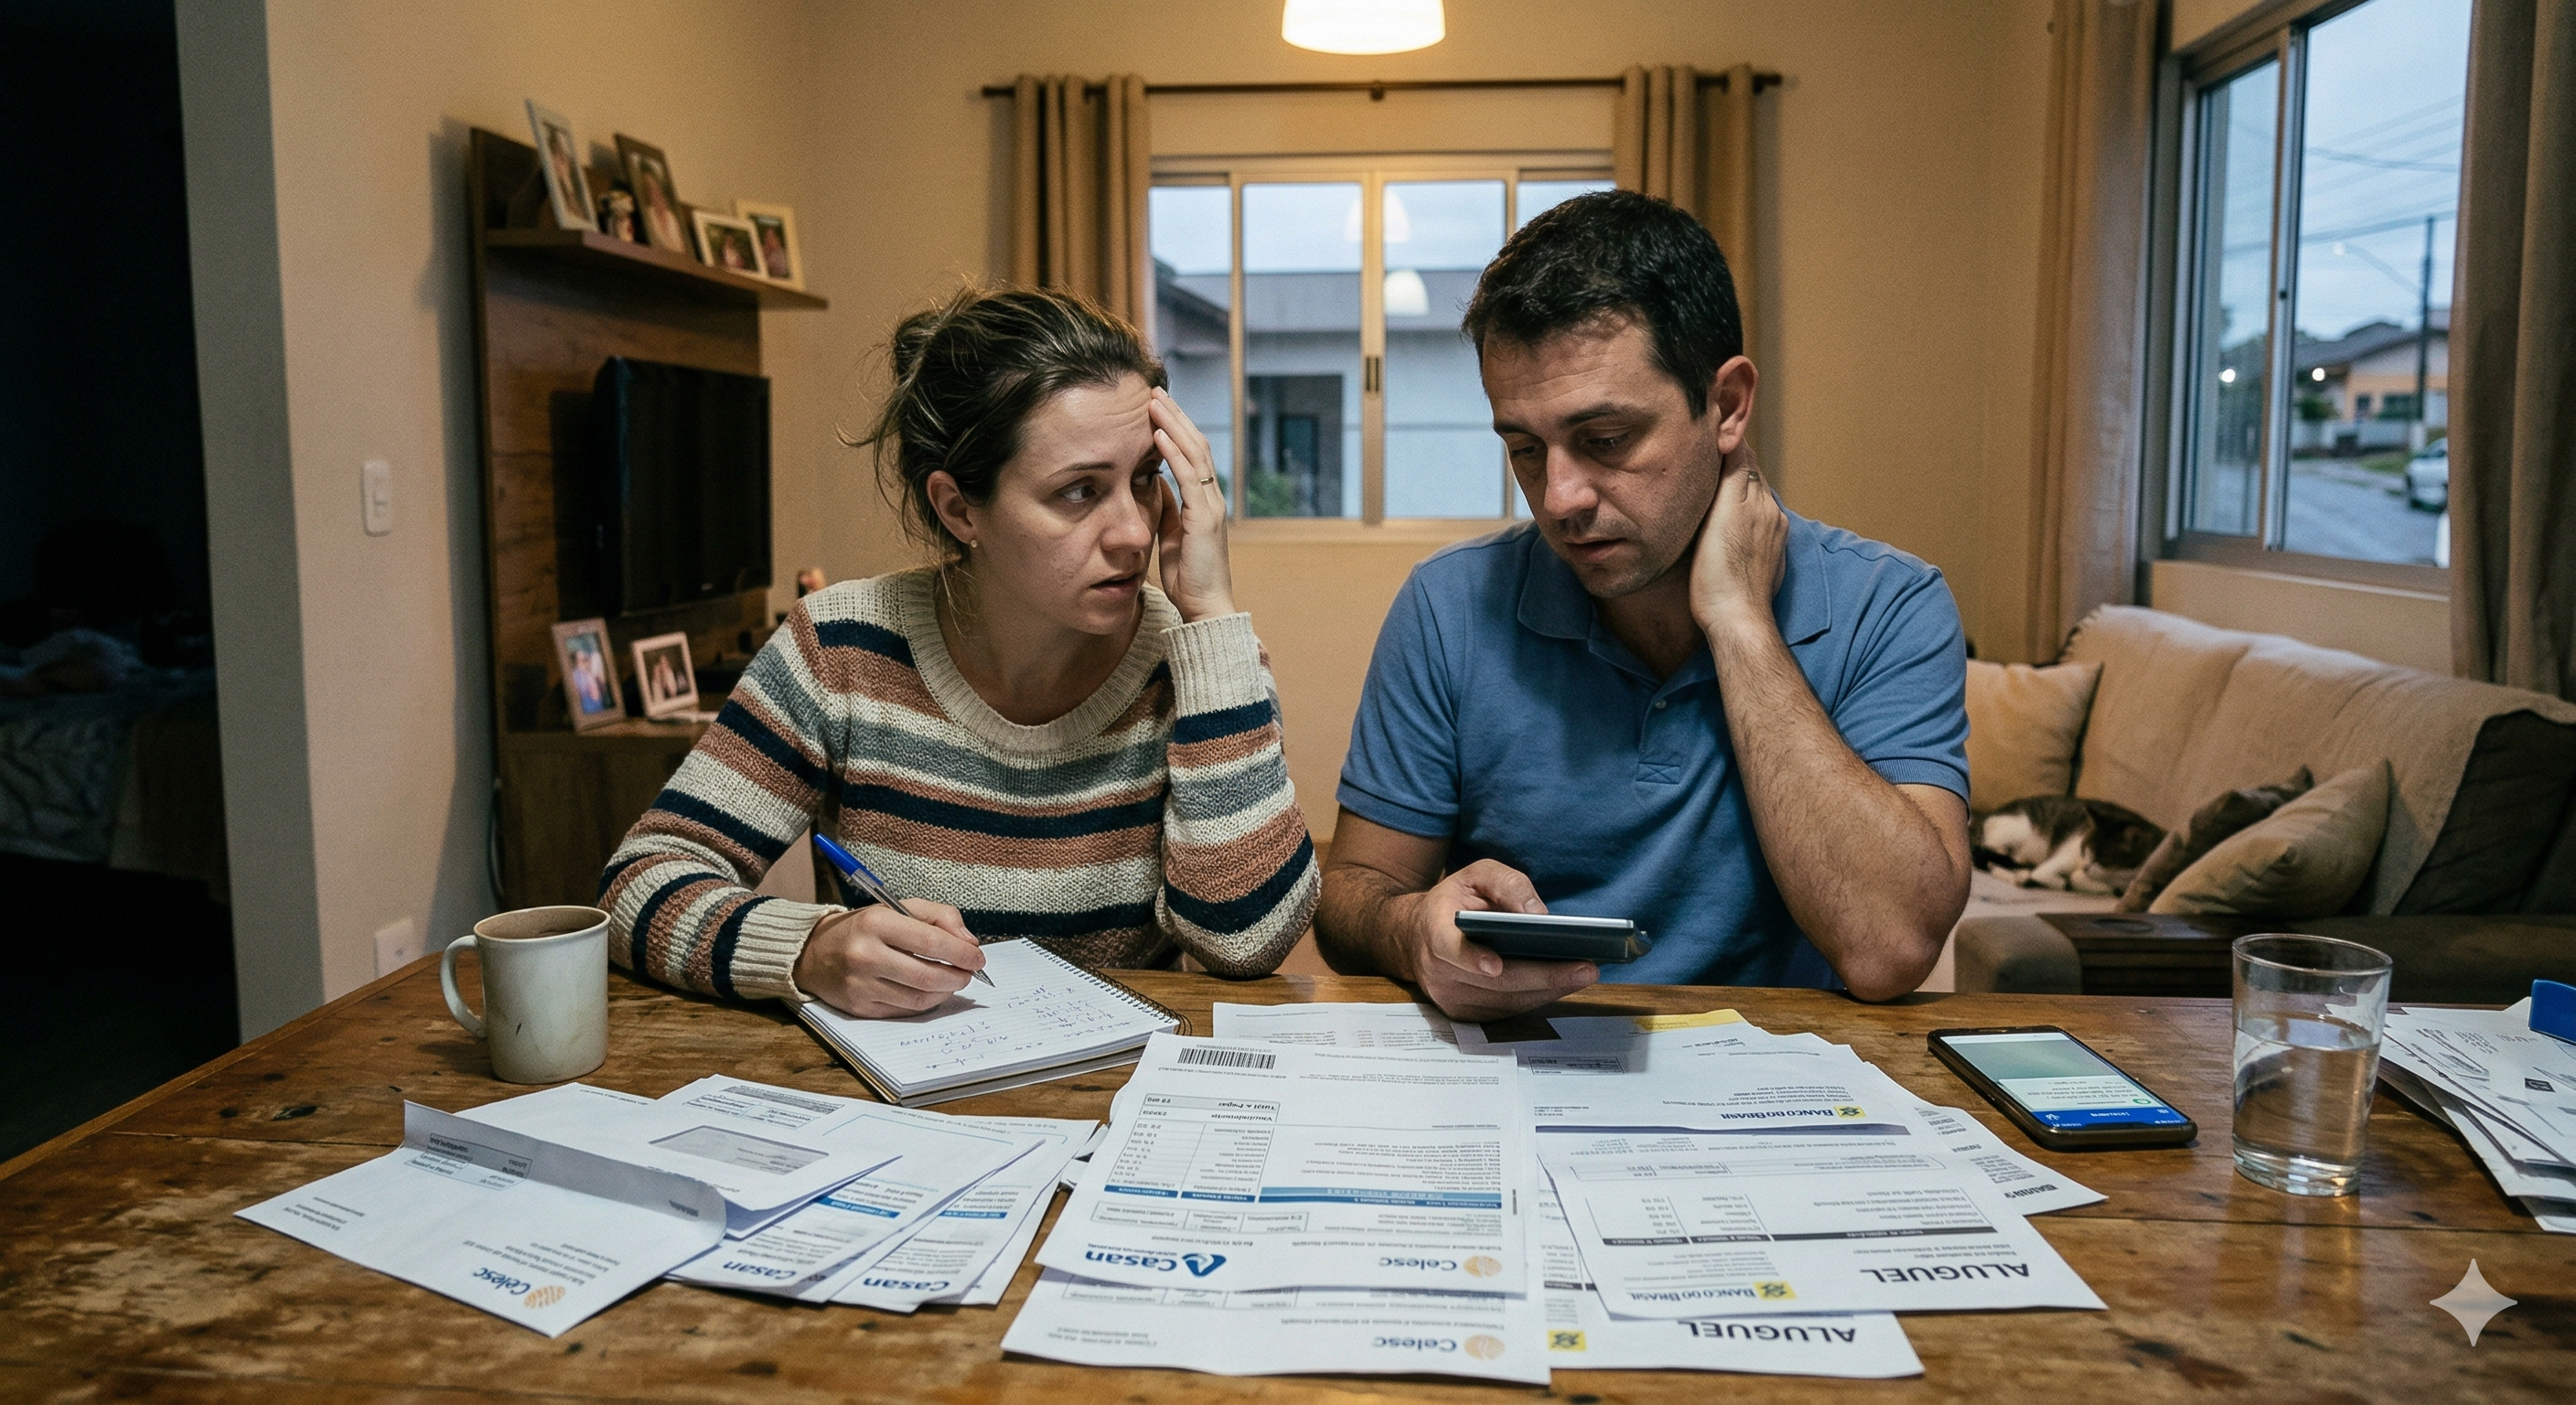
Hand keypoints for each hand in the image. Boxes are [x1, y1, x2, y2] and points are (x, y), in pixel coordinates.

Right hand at [791, 899, 986, 1018]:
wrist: (814, 953)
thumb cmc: (864, 928)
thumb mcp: (897, 908)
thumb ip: (939, 916)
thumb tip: (969, 942)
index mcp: (876, 923)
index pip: (931, 941)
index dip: (961, 953)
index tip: (978, 958)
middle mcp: (865, 955)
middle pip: (927, 976)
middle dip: (958, 977)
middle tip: (969, 974)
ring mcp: (860, 985)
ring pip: (918, 999)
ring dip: (945, 993)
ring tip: (952, 982)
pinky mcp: (859, 1008)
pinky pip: (904, 1012)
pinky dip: (925, 1004)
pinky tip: (930, 992)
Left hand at [1149, 388, 1236, 622]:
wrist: (1204, 607)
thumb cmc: (1187, 577)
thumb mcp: (1171, 534)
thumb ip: (1167, 507)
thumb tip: (1153, 482)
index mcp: (1204, 501)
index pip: (1193, 454)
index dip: (1176, 429)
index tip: (1156, 408)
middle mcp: (1212, 498)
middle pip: (1197, 444)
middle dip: (1175, 416)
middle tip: (1153, 392)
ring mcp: (1211, 506)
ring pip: (1195, 453)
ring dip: (1173, 425)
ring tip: (1154, 402)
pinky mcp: (1204, 518)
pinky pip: (1189, 477)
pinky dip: (1174, 453)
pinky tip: (1158, 435)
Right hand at [1398, 859, 1598, 1021]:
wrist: (1418, 934)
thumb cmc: (1454, 901)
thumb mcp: (1476, 876)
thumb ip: (1505, 884)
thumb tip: (1538, 913)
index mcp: (1434, 929)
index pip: (1448, 948)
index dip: (1471, 959)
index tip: (1495, 965)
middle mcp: (1437, 970)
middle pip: (1494, 982)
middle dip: (1543, 976)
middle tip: (1585, 968)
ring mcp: (1448, 997)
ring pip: (1505, 1001)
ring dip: (1548, 990)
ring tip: (1583, 975)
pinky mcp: (1463, 1013)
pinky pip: (1506, 1011)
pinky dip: (1536, 998)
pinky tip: (1562, 984)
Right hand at [1688, 446, 1787, 635]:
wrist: (1736, 618)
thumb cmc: (1718, 572)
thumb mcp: (1721, 513)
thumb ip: (1732, 473)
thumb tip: (1734, 436)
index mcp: (1759, 500)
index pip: (1745, 458)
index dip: (1728, 442)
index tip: (1712, 427)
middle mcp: (1772, 513)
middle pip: (1751, 478)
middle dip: (1734, 463)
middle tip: (1709, 451)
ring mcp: (1773, 536)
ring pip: (1755, 500)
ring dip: (1738, 489)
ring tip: (1716, 483)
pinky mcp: (1770, 557)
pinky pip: (1758, 524)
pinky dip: (1744, 513)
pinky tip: (1731, 520)